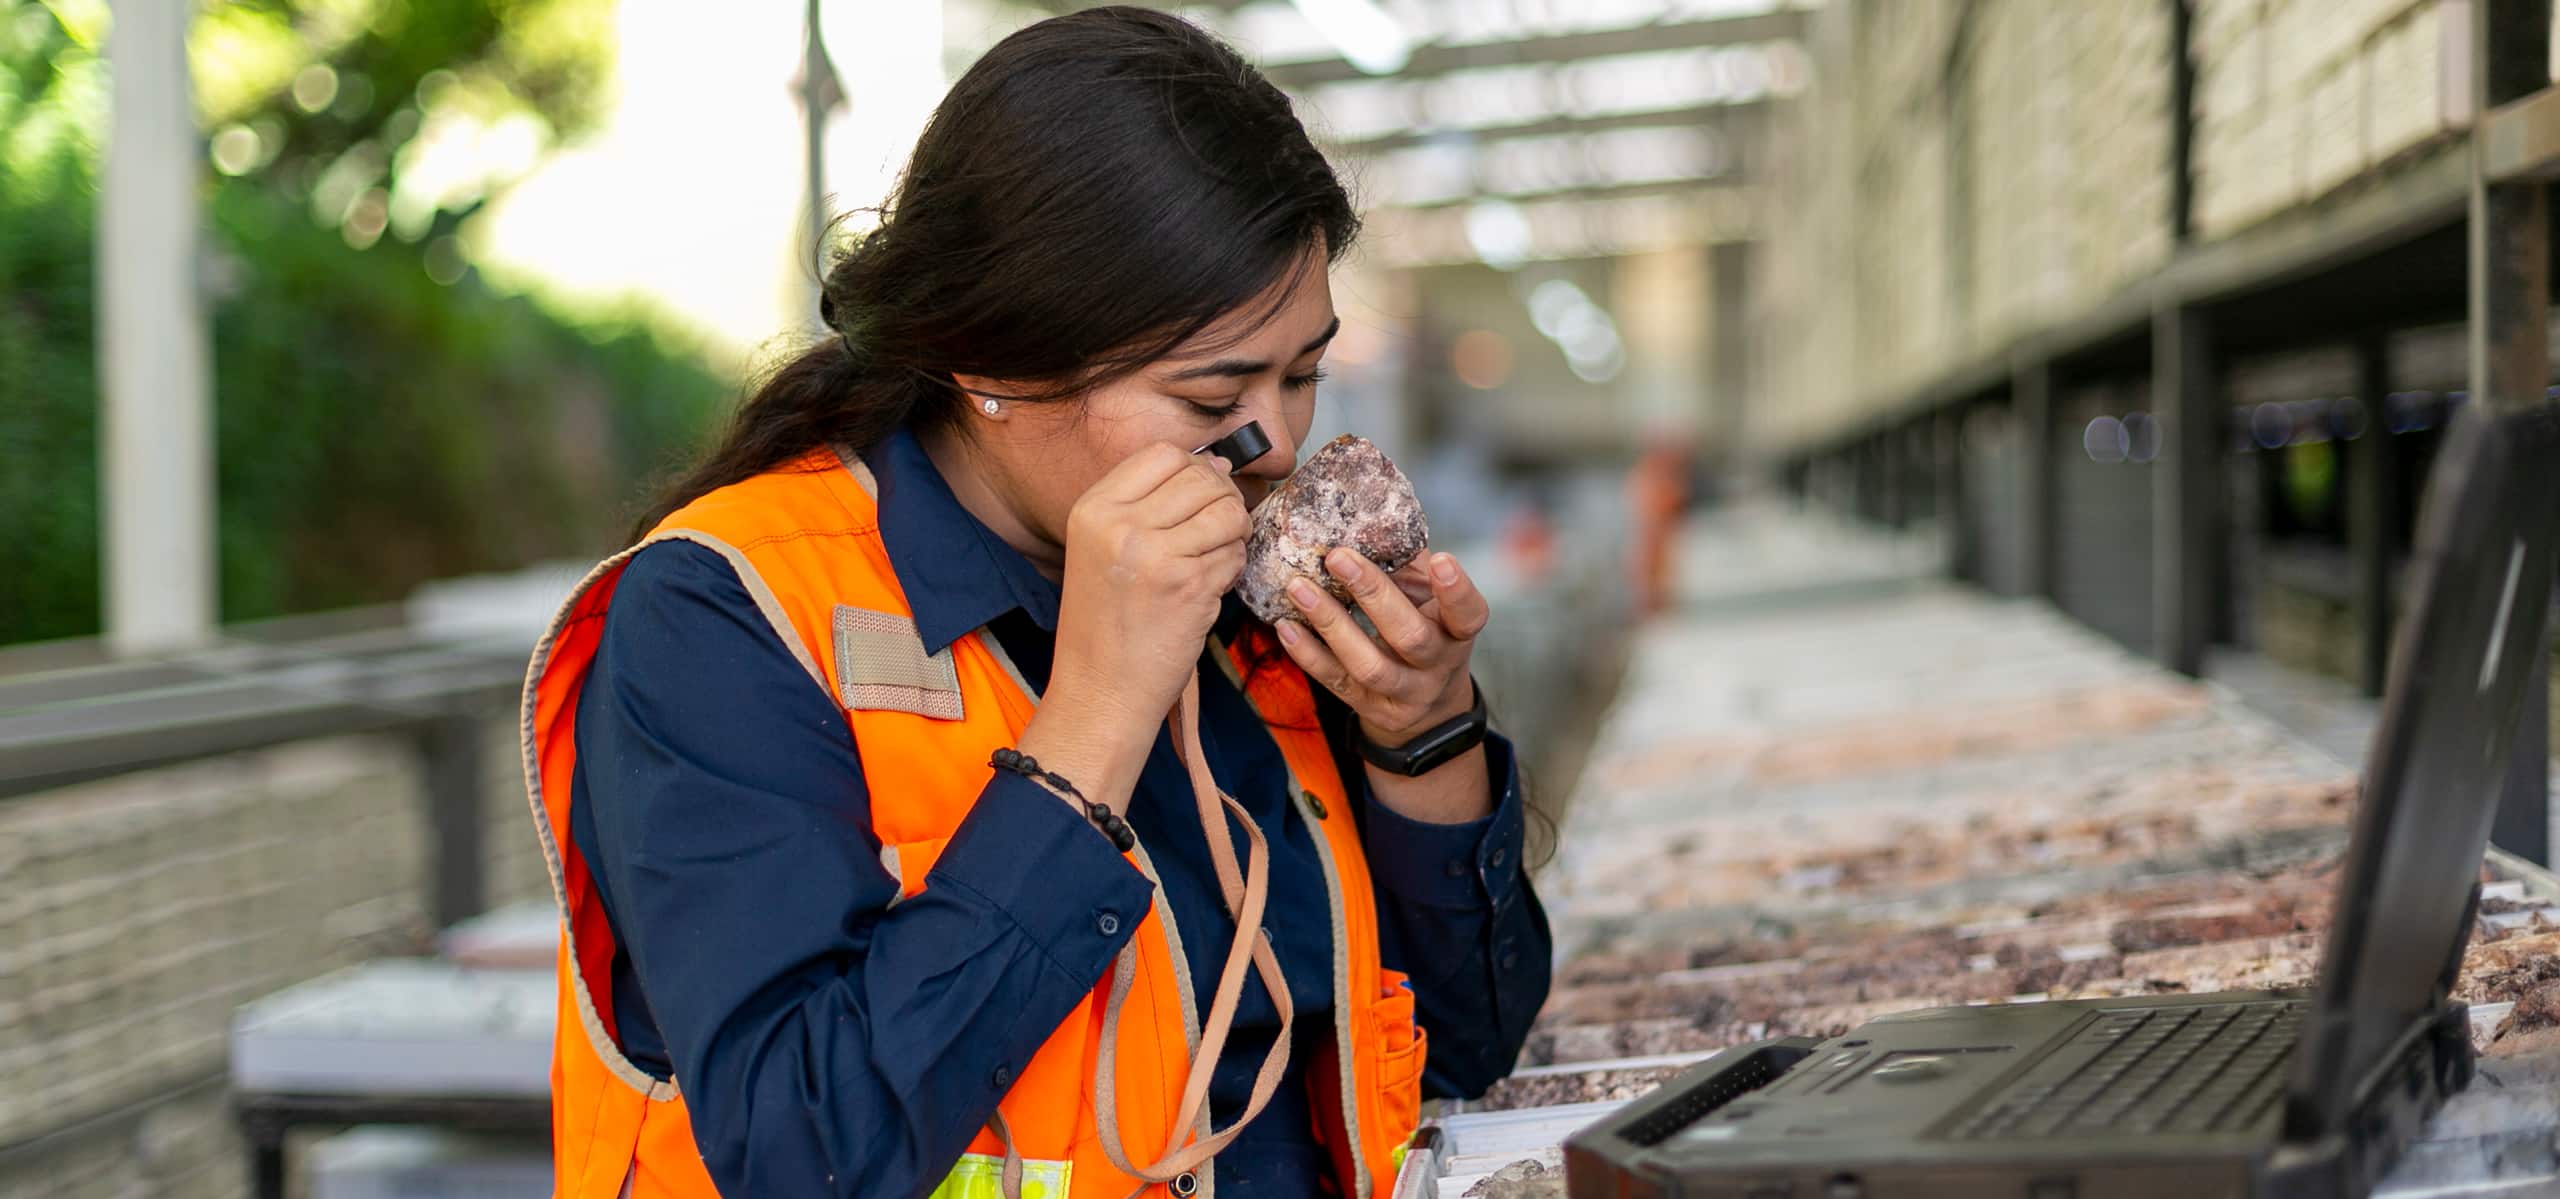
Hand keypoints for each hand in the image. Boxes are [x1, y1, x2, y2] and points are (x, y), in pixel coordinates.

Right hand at [1021, 444, 1249, 812]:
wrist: (1099, 692)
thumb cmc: (1106, 624)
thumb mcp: (1102, 549)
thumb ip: (1149, 505)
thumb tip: (1218, 465)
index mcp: (1093, 509)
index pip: (1163, 454)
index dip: (1195, 469)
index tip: (1200, 496)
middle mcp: (1120, 525)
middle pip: (1202, 478)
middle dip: (1222, 500)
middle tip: (1216, 532)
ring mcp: (1155, 554)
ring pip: (1227, 511)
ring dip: (1233, 534)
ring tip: (1214, 560)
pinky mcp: (1189, 585)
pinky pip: (1234, 554)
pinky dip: (1232, 569)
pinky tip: (1210, 589)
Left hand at [1275, 547, 1489, 745]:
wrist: (1427, 706)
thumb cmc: (1424, 629)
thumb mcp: (1429, 602)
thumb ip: (1408, 565)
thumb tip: (1367, 520)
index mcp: (1457, 633)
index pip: (1468, 615)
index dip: (1456, 591)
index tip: (1442, 559)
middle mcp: (1436, 666)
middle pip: (1410, 636)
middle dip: (1373, 594)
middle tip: (1336, 556)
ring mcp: (1403, 693)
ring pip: (1368, 664)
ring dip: (1330, 623)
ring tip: (1298, 587)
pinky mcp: (1368, 707)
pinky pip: (1335, 681)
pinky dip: (1308, 653)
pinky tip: (1286, 625)